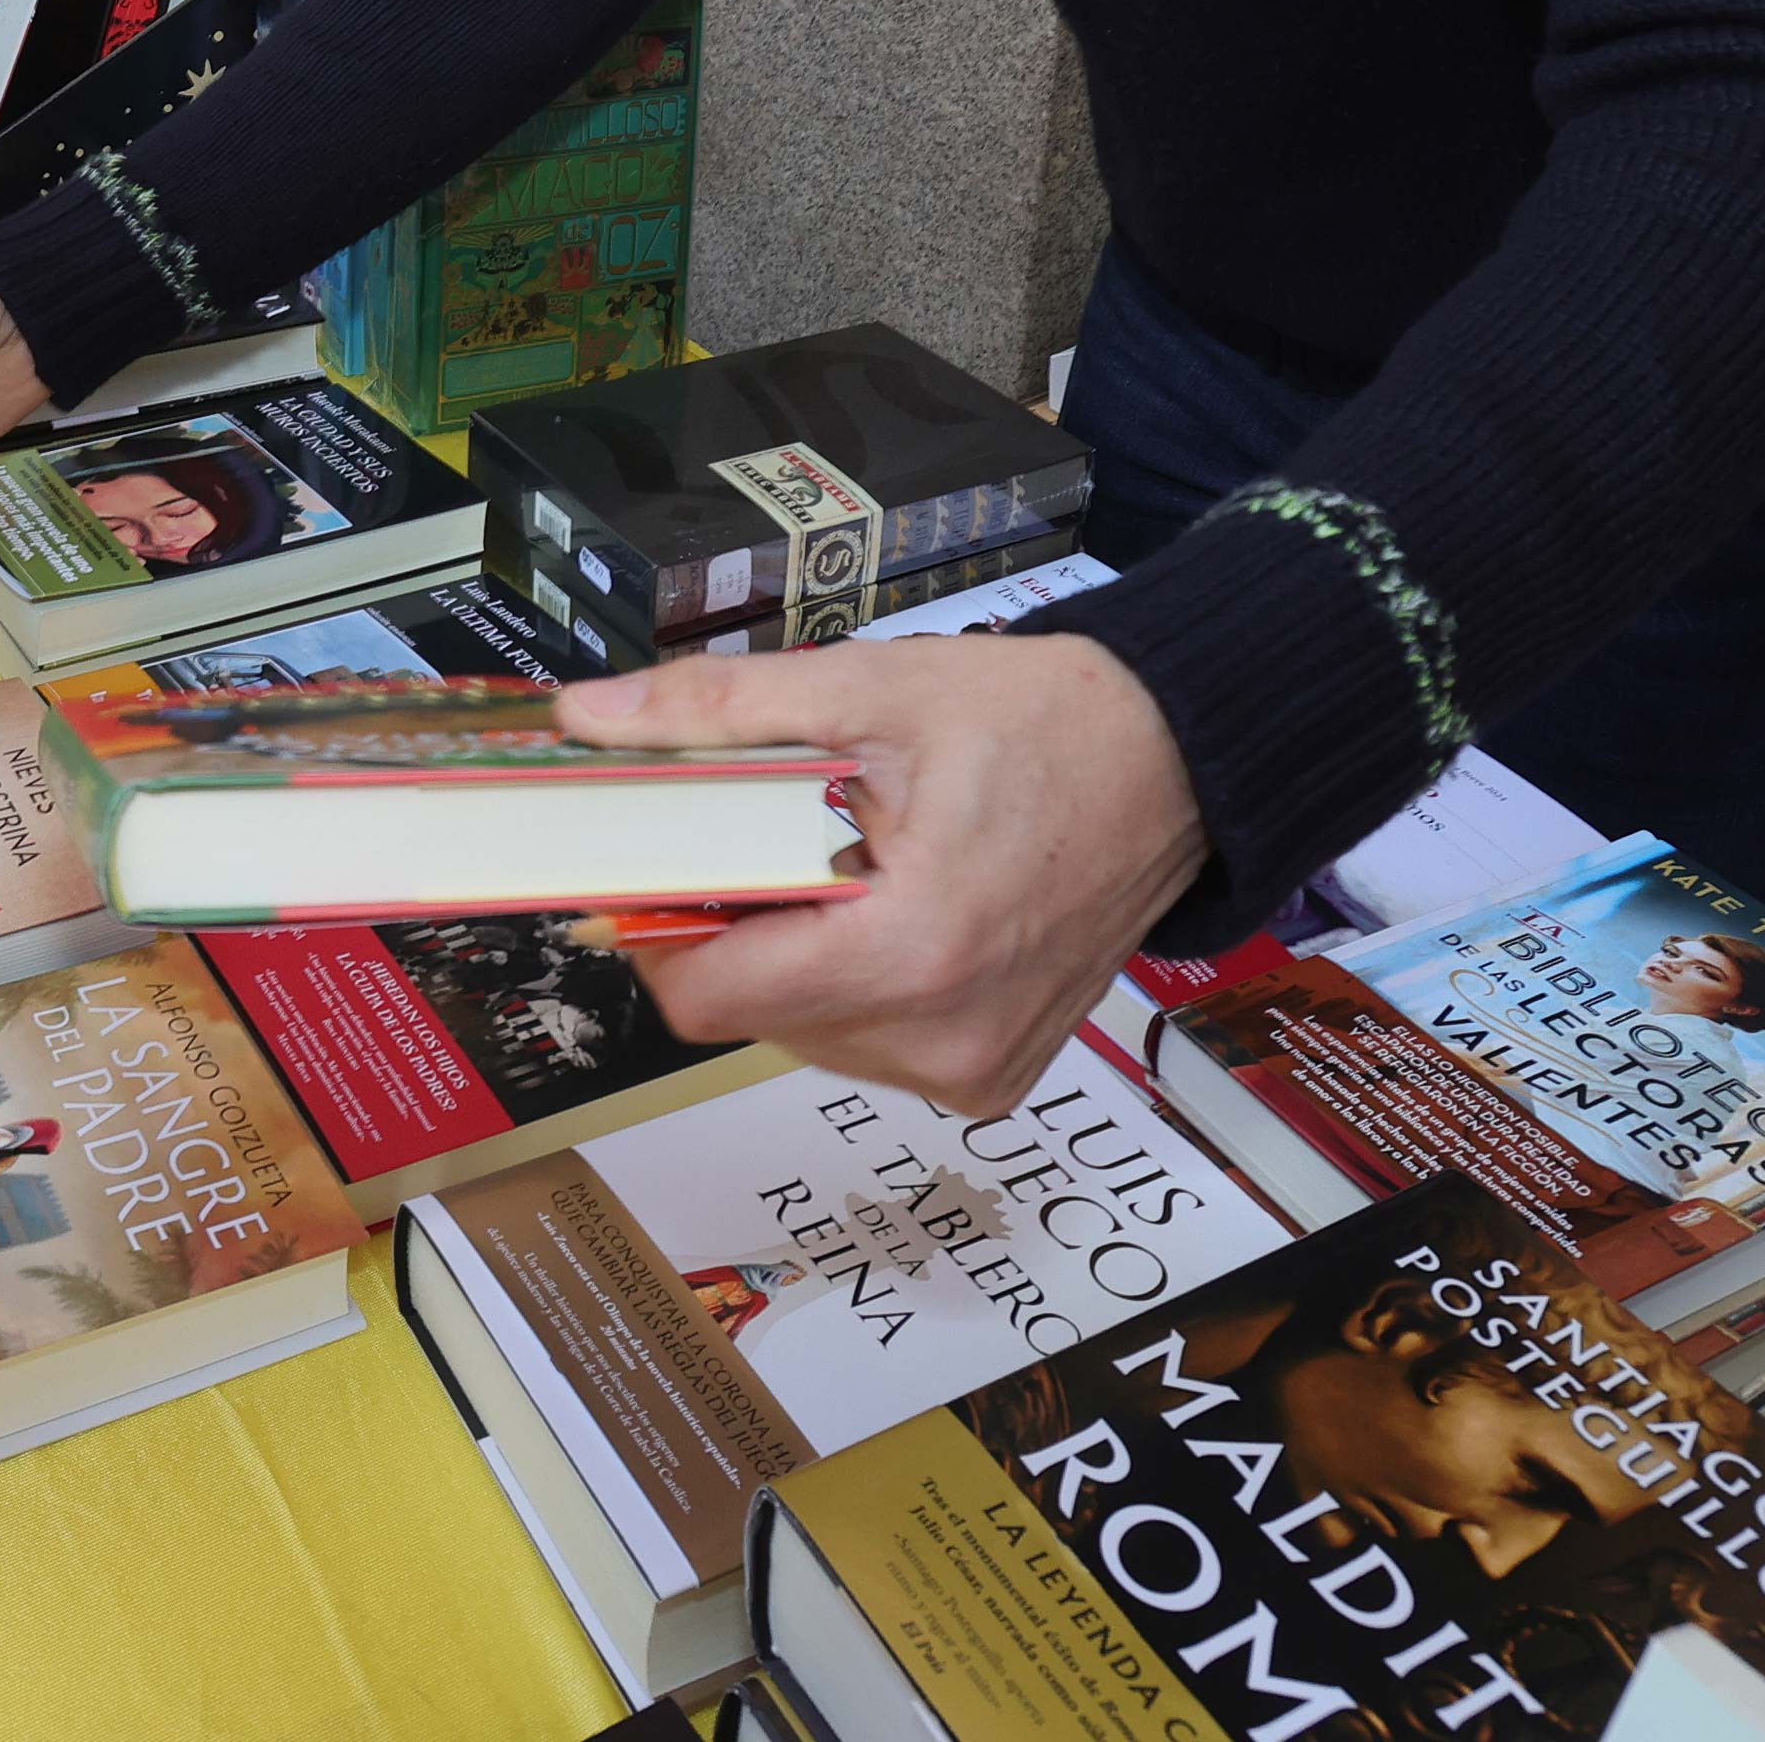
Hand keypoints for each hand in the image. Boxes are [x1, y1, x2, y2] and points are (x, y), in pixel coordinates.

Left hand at [556, 632, 1208, 1113]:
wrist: (1176, 761)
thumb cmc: (1035, 720)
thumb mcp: (866, 688)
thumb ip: (716, 711)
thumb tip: (589, 717)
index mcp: (908, 953)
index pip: (708, 997)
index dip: (656, 924)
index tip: (655, 859)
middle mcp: (944, 1039)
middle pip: (750, 1013)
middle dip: (734, 925)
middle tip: (767, 835)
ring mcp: (975, 1069)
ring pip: (803, 1032)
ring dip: (792, 953)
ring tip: (847, 860)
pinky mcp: (995, 1076)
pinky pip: (869, 1043)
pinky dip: (852, 979)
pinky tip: (890, 903)